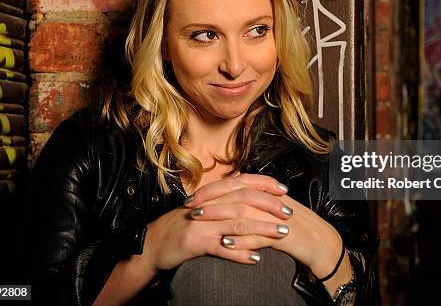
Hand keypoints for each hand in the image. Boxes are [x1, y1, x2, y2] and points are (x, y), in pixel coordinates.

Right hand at [142, 174, 290, 271]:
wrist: (151, 244)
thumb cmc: (179, 227)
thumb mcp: (202, 209)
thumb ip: (223, 202)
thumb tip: (250, 197)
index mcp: (211, 196)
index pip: (241, 182)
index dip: (264, 184)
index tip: (283, 189)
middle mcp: (208, 206)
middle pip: (243, 200)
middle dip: (269, 206)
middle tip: (289, 213)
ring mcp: (201, 224)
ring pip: (237, 223)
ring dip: (262, 229)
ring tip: (281, 234)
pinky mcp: (194, 243)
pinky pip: (221, 248)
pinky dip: (240, 253)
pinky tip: (255, 258)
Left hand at [185, 176, 343, 279]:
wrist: (321, 242)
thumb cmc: (296, 228)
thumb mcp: (273, 210)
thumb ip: (254, 202)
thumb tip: (229, 198)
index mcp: (268, 193)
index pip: (236, 184)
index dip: (213, 189)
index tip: (193, 196)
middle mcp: (271, 200)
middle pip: (236, 194)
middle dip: (210, 200)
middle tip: (190, 207)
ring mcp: (277, 217)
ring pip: (244, 213)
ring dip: (219, 217)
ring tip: (200, 221)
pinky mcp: (283, 236)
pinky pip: (258, 236)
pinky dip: (240, 240)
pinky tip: (224, 244)